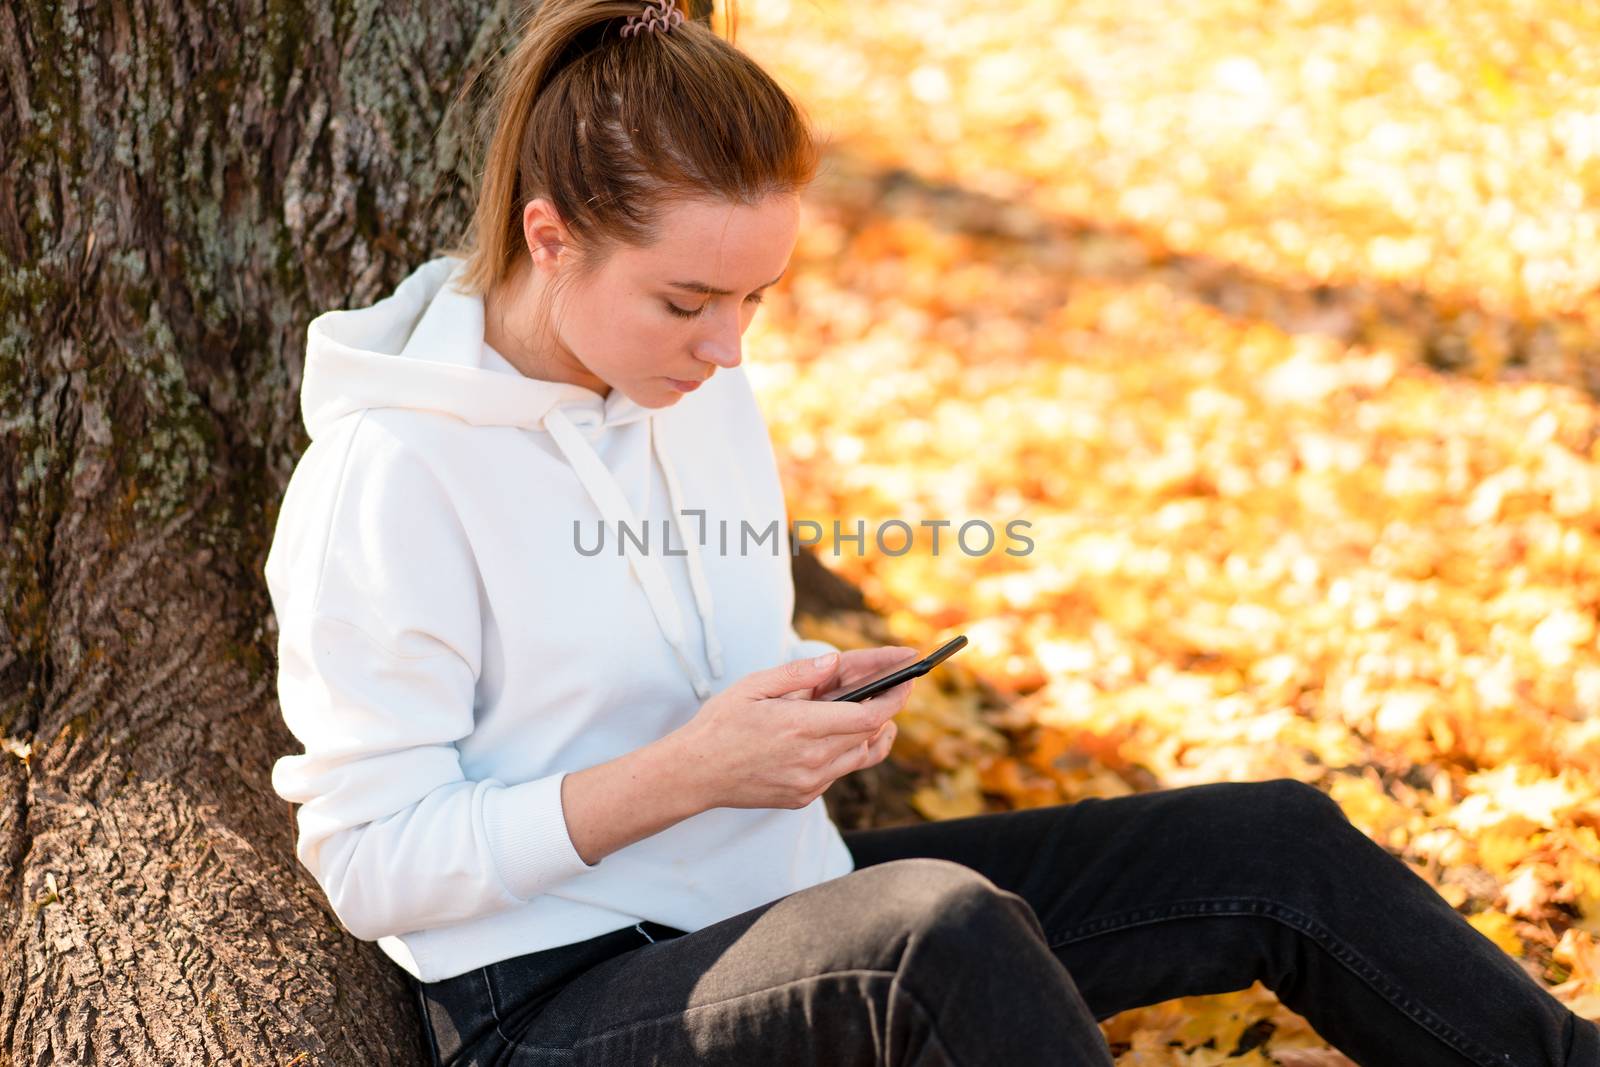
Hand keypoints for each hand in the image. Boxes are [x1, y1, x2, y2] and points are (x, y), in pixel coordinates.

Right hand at [665, 649, 919, 810]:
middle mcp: (812, 759)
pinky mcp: (804, 797)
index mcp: (802, 726)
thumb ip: (798, 674)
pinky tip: (835, 735)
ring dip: (873, 732)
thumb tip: (834, 662)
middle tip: (892, 687)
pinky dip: (846, 751)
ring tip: (874, 712)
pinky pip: (839, 772)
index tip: (908, 680)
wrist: (695, 774)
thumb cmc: (720, 725)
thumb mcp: (754, 686)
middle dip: (888, 709)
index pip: (870, 716)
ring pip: (861, 756)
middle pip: (871, 734)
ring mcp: (810, 782)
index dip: (896, 698)